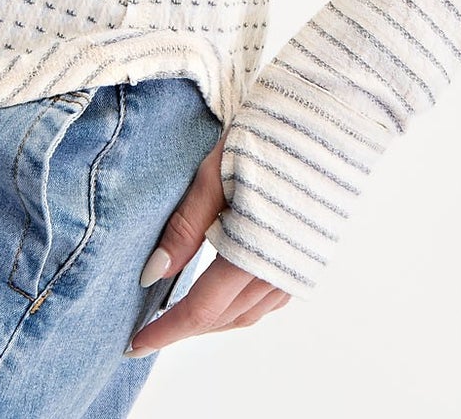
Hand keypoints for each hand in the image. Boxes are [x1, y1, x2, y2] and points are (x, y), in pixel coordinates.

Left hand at [124, 132, 291, 355]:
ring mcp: (302, 265)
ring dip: (213, 319)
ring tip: (179, 311)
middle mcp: (283, 269)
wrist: (328, 114)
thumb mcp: (214, 173)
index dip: (166, 331)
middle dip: (184, 328)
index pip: (201, 310)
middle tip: (148, 326)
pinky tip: (222, 289)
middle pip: (224, 318)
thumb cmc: (267, 134)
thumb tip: (151, 276)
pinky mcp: (312, 255)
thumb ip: (185, 227)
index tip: (132, 345)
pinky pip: (269, 299)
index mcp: (255, 252)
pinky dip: (240, 305)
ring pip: (249, 314)